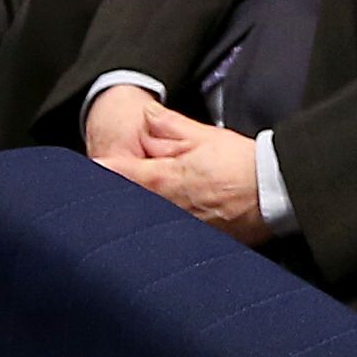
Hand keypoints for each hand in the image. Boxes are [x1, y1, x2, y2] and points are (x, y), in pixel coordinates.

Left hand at [86, 84, 267, 240]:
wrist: (274, 194)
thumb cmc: (241, 164)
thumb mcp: (204, 135)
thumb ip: (169, 125)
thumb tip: (146, 114)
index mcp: (163, 179)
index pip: (119, 174)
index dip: (99, 171)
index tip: (82, 170)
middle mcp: (165, 208)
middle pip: (125, 203)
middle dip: (110, 196)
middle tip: (94, 192)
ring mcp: (178, 228)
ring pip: (143, 222)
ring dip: (132, 214)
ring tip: (119, 211)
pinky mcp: (193, 241)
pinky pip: (166, 236)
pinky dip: (157, 230)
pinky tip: (155, 229)